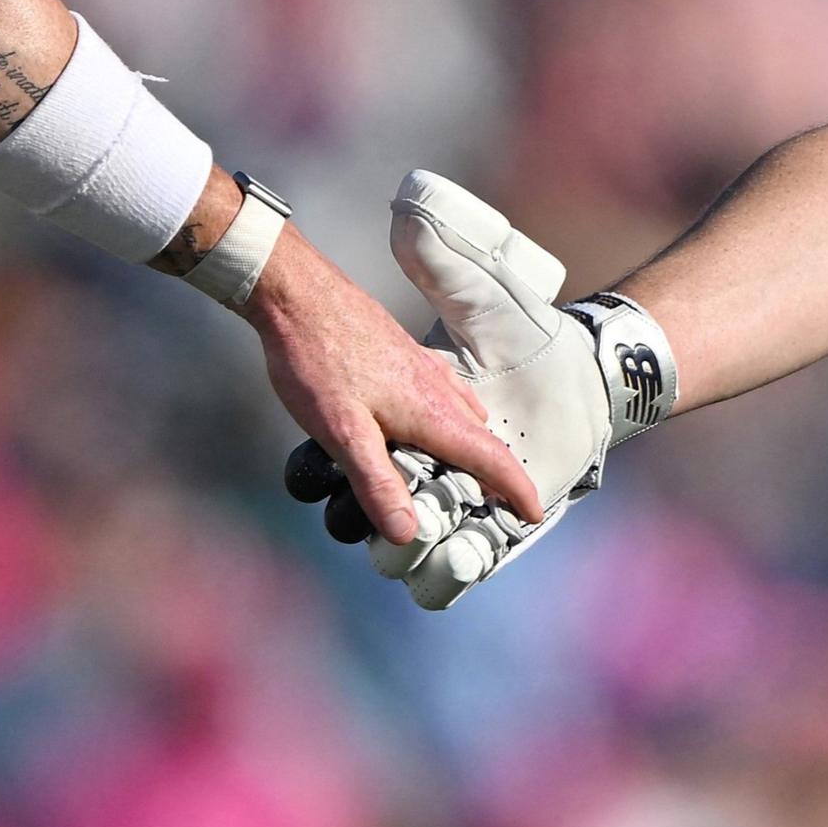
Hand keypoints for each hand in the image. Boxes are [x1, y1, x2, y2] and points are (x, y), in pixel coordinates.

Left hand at [239, 219, 539, 546]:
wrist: (296, 295)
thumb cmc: (316, 357)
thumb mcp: (342, 432)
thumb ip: (376, 483)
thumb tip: (406, 531)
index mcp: (431, 411)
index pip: (492, 458)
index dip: (517, 490)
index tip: (531, 514)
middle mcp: (437, 387)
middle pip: (483, 440)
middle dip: (495, 476)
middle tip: (492, 508)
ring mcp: (422, 368)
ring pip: (464, 414)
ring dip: (472, 447)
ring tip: (460, 475)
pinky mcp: (403, 355)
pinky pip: (444, 394)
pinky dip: (450, 421)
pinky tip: (425, 426)